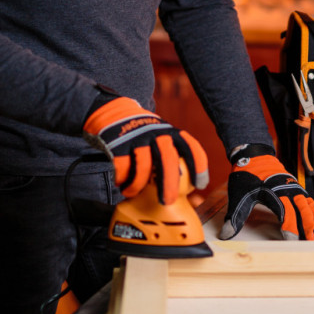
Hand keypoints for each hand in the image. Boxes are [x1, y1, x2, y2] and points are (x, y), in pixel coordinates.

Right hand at [84, 97, 207, 205]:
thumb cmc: (141, 133)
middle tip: (167, 201)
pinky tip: (121, 184)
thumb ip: (171, 153)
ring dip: (138, 185)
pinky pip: (123, 167)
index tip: (200, 184)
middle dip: (169, 183)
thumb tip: (183, 189)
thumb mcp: (160, 135)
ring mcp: (137, 137)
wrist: (113, 112)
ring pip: (143, 166)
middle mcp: (156, 133)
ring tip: (132, 193)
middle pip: (168, 159)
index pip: (190, 147)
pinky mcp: (118, 143)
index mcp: (170, 132)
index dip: (198, 166)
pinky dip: (122, 180)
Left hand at [218, 145, 313, 240]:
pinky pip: (313, 206)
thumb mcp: (238, 195)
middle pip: (304, 212)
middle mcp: (289, 191)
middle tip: (313, 244)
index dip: (290, 228)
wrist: (255, 157)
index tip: (293, 242)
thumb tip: (226, 235)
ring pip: (312, 209)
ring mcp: (296, 191)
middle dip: (309, 229)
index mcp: (275, 193)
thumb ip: (234, 217)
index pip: (286, 214)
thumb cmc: (247, 176)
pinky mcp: (299, 191)